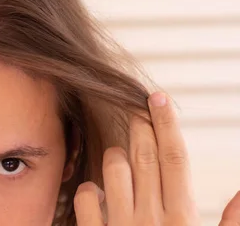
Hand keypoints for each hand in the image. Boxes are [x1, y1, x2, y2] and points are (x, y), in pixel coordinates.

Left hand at [73, 91, 239, 224]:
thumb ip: (231, 225)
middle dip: (141, 126)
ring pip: (113, 169)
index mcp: (181, 219)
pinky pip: (85, 198)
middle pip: (144, 156)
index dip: (166, 124)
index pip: (175, 159)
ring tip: (122, 158)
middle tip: (138, 106)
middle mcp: (150, 218)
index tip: (158, 96)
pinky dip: (90, 189)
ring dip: (116, 156)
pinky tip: (99, 193)